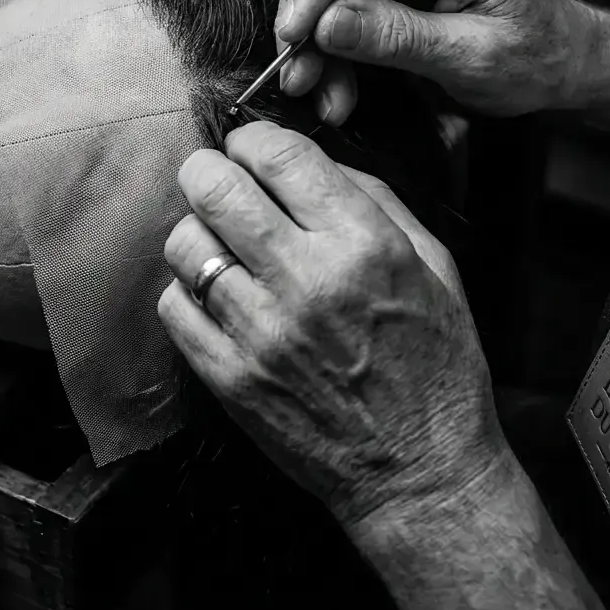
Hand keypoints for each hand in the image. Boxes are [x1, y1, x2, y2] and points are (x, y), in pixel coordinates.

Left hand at [159, 121, 505, 528]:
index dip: (253, 138)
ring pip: (184, 243)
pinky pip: (173, 305)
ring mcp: (260, 334)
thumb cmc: (435, 363)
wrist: (420, 471)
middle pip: (214, 187)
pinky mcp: (229, 378)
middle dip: (209, 169)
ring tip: (223, 245)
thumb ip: (373, 198)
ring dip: (199, 232)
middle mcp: (306, 282)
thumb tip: (307, 158)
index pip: (278, 154)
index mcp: (363, 244)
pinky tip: (219, 296)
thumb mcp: (434, 264)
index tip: (252, 149)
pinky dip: (188, 289)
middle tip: (220, 181)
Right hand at [275, 0, 601, 123]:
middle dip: (306, 14)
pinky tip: (333, 89)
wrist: (564, 66)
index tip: (293, 30)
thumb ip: (398, 36)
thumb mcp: (471, 55)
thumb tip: (326, 25)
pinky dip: (328, 52)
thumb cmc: (538, 55)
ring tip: (315, 92)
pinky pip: (340, 9)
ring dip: (312, 40)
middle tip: (295, 72)